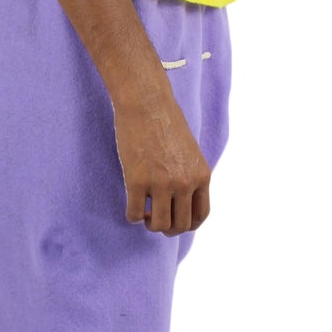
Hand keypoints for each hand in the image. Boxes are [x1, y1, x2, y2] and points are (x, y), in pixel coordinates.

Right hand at [112, 89, 211, 234]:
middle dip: (168, 228)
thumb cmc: (165, 122)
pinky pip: (134, 214)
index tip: (176, 221)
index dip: (187, 224)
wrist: (146, 103)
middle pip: (180, 225)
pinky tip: (131, 208)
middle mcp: (184, 183)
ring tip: (144, 215)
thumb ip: (190, 174)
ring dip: (150, 225)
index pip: (200, 215)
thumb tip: (182, 199)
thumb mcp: (190, 150)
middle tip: (156, 220)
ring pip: (158, 225)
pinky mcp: (136, 181)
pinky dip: (132, 217)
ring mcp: (160, 184)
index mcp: (200, 175)